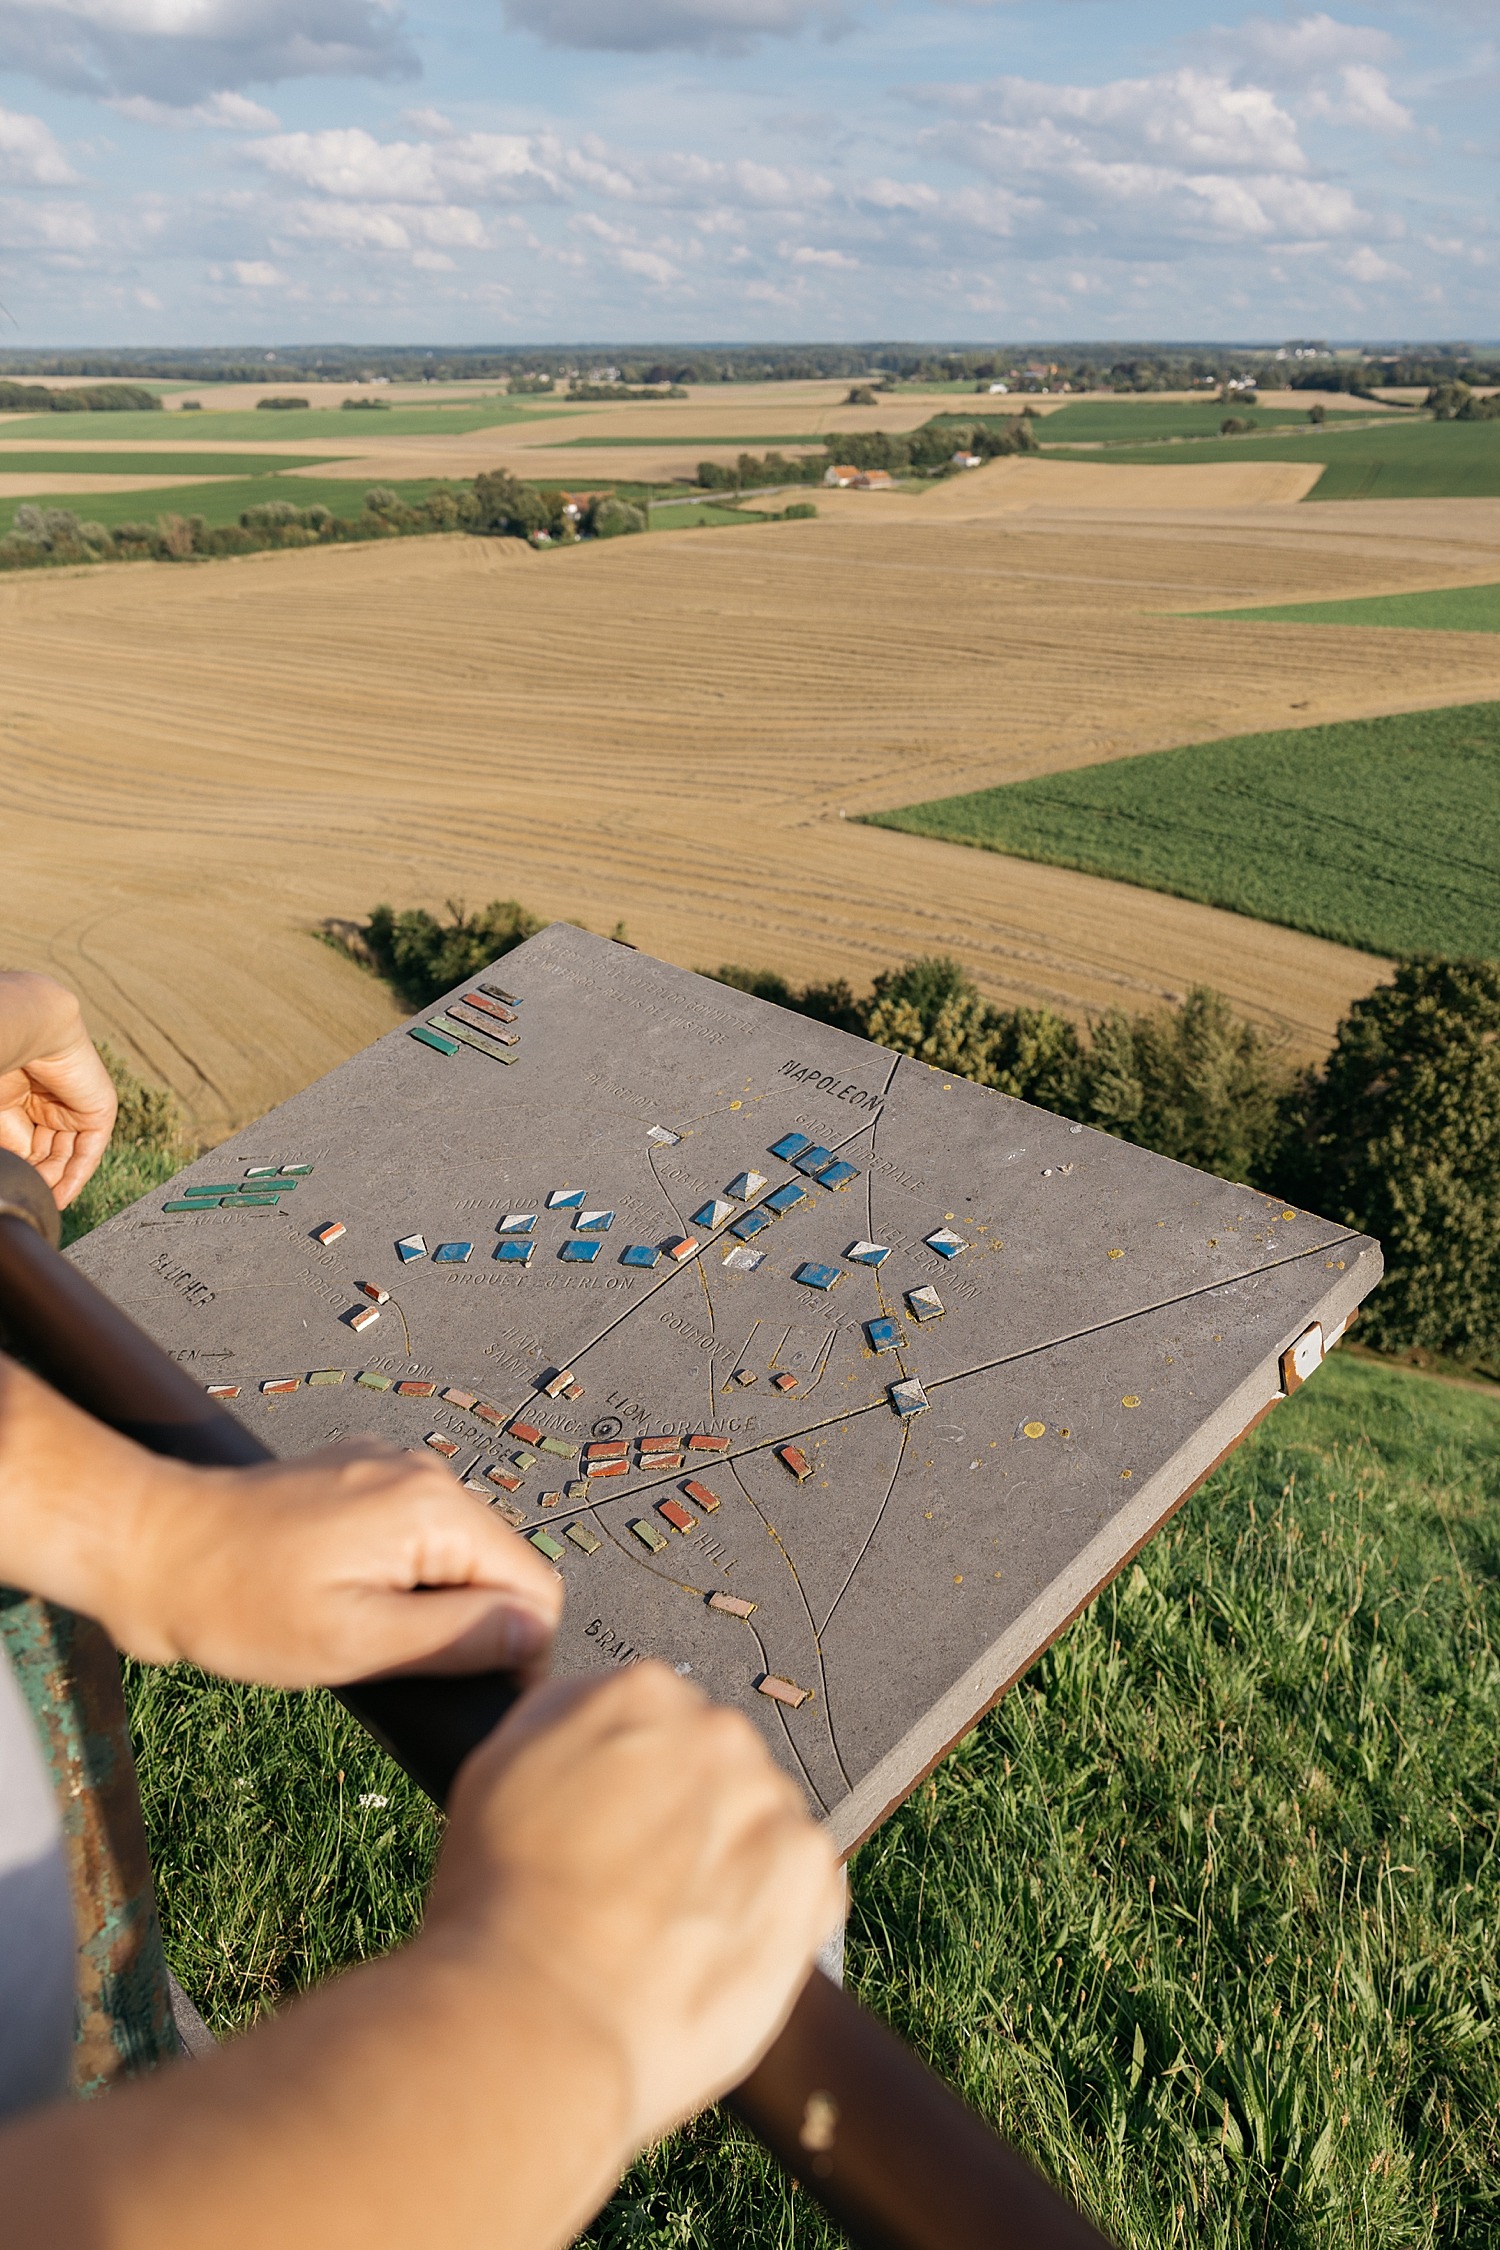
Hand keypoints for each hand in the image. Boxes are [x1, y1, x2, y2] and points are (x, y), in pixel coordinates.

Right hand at [0, 971, 116, 1208]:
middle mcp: (47, 1102)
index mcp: (21, 1097)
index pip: (25, 1145)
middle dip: (36, 1179)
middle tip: (26, 1199)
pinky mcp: (99, 1110)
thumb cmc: (0, 1060)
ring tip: (39, 1203)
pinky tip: (60, 1197)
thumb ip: (11, 1140)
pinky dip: (75, 1176)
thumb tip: (19, 1171)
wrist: (26, 1028)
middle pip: (45, 1154)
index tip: (15, 1193)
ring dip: (54, 1182)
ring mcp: (75, 1105)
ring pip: (66, 1155)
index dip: (22, 1170)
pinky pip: (89, 1151)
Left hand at [117, 1438, 564, 1686]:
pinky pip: (413, 1535)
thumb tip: (533, 1636)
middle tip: (400, 1674)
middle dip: (469, 1626)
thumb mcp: (354, 1642)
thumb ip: (457, 1638)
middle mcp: (423, 1472)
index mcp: (432, 1507)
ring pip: (456, 1554)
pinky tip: (341, 1601)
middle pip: (498, 1566)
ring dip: (430, 1604)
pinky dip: (398, 1577)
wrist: (147, 1547)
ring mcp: (389, 1468)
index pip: (535, 1587)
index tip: (465, 1698)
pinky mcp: (358, 1478)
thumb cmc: (238, 1604)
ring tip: (362, 1637)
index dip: (519, 1655)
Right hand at [427, 1663, 843, 2149]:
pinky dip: (769, 1917)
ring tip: (671, 1934)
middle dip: (685, 1819)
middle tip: (636, 1890)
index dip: (627, 1786)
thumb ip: (563, 1724)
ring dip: (730, 1865)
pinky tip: (712, 1953)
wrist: (537, 2016)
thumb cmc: (497, 1906)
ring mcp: (770, 1803)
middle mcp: (716, 1730)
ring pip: (759, 1825)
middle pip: (713, 1767)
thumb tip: (603, 1732)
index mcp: (640, 1692)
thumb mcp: (498, 1770)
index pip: (653, 1720)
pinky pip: (803, 1884)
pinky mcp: (811, 1876)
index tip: (609, 1833)